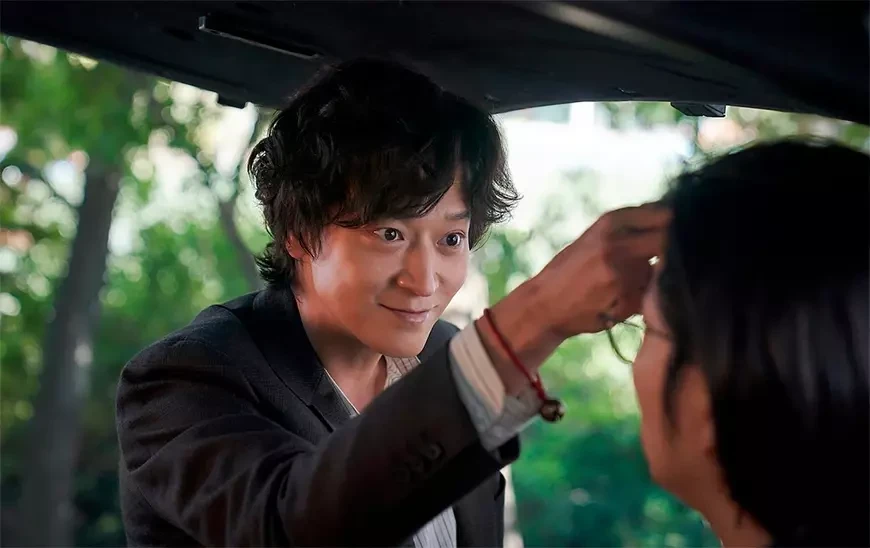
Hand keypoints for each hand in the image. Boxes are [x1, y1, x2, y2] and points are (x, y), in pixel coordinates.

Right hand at [533, 202, 670, 337]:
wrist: (545, 303)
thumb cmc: (571, 268)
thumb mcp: (596, 237)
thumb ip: (630, 228)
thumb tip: (672, 219)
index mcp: (610, 222)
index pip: (663, 215)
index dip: (674, 226)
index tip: (673, 235)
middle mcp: (618, 243)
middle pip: (667, 241)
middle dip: (671, 251)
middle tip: (661, 261)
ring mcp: (623, 273)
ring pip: (660, 271)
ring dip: (654, 278)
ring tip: (627, 284)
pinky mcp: (627, 300)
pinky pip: (651, 295)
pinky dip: (643, 298)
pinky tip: (621, 299)